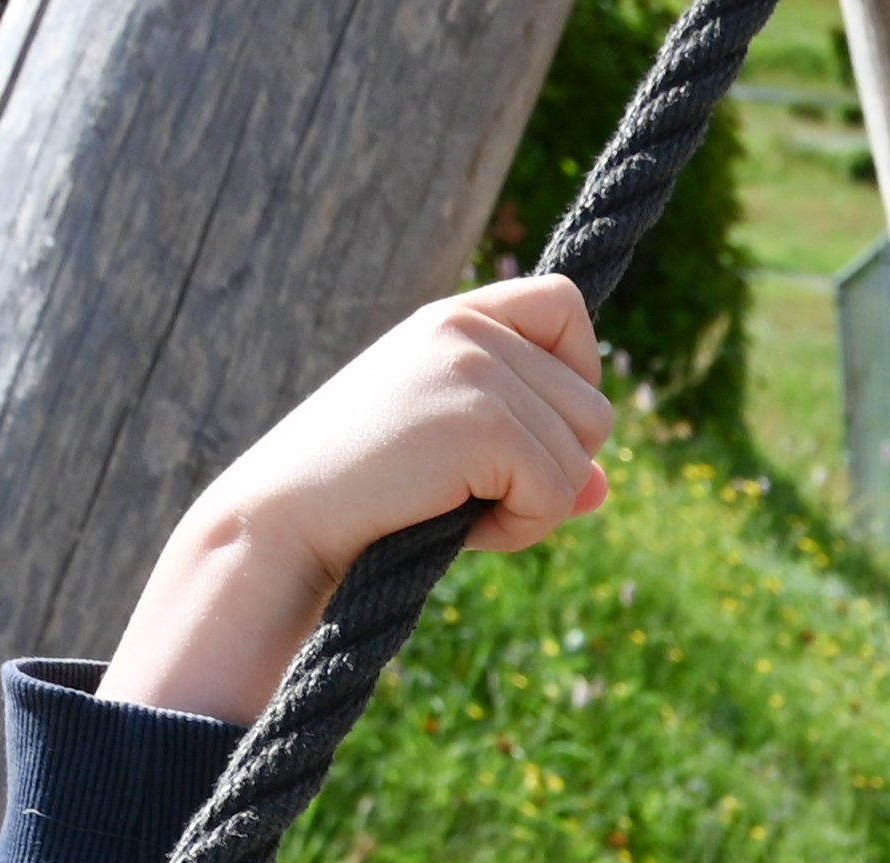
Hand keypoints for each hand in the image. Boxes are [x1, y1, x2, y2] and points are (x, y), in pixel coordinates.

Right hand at [107, 277, 611, 722]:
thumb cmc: (364, 494)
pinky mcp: (484, 421)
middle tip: (473, 492)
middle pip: (593, 407)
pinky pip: (557, 492)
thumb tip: (601, 485)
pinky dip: (521, 529)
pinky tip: (462, 526)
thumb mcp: (456, 458)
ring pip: (583, 455)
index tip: (530, 427)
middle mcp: (468, 328)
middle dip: (551, 470)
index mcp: (455, 318)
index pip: (565, 304)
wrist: (288, 521)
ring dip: (535, 506)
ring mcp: (476, 368)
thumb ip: (531, 454)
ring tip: (458, 507)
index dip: (575, 373)